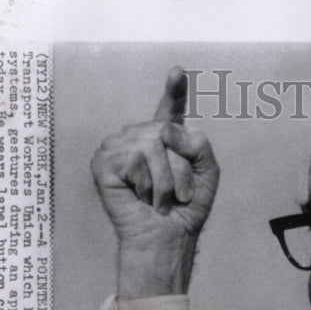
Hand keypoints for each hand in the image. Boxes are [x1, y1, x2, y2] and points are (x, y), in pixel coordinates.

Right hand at [90, 67, 219, 296]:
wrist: (167, 237)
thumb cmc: (186, 208)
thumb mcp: (207, 172)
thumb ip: (199, 143)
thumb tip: (165, 131)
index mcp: (164, 139)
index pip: (170, 109)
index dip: (174, 91)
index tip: (178, 72)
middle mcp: (139, 137)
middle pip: (165, 130)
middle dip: (179, 167)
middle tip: (176, 194)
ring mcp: (118, 147)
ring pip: (151, 145)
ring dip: (164, 180)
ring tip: (159, 199)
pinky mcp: (103, 163)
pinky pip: (134, 159)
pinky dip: (146, 183)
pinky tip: (140, 197)